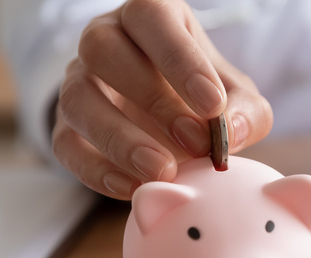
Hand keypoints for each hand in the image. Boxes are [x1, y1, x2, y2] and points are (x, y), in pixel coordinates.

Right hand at [53, 0, 272, 199]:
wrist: (170, 123)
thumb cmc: (203, 96)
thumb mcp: (236, 97)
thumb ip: (245, 111)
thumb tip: (231, 131)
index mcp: (149, 17)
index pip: (152, 18)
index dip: (181, 60)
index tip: (213, 105)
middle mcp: (105, 39)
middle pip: (103, 50)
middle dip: (152, 99)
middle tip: (194, 142)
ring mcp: (78, 81)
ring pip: (76, 97)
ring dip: (119, 138)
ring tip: (162, 170)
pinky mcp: (66, 126)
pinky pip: (65, 145)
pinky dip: (96, 169)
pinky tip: (132, 187)